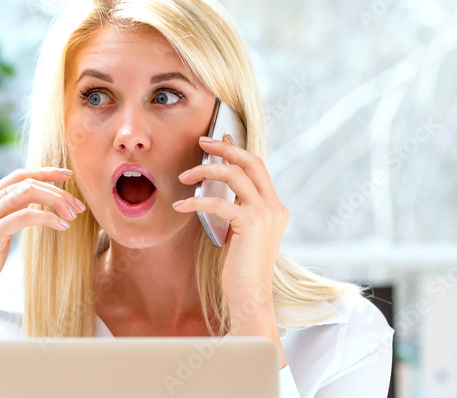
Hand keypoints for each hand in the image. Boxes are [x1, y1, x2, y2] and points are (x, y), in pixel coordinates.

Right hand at [0, 167, 86, 335]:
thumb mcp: (0, 233)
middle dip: (57, 190)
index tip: (68, 175)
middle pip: (26, 182)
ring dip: (55, 201)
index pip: (19, 175)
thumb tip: (40, 202)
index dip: (45, 172)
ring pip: (27, 193)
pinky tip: (62, 227)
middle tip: (79, 206)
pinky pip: (25, 216)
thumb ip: (13, 213)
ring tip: (73, 215)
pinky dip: (48, 218)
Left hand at [173, 135, 289, 367]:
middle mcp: (274, 207)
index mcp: (275, 207)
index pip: (258, 167)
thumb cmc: (241, 269)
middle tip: (201, 142)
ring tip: (183, 177)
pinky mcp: (250, 223)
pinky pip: (218, 201)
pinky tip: (180, 206)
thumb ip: (238, 211)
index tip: (219, 139)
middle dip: (225, 148)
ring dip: (206, 171)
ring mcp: (265, 214)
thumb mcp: (242, 233)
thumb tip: (220, 191)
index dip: (237, 150)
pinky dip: (196, 200)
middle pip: (251, 162)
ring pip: (235, 175)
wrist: (251, 296)